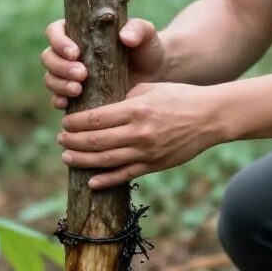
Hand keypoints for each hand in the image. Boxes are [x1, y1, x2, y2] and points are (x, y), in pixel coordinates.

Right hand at [41, 17, 165, 109]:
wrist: (154, 73)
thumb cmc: (146, 48)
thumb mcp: (146, 34)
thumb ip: (138, 29)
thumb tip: (125, 37)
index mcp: (79, 32)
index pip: (54, 31)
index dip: (59, 41)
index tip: (76, 53)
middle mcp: (69, 53)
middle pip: (48, 57)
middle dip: (61, 67)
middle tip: (82, 74)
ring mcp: (70, 74)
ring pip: (50, 78)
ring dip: (59, 84)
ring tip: (78, 89)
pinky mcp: (76, 94)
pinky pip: (57, 98)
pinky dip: (58, 100)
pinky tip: (67, 104)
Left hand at [55, 81, 224, 188]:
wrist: (210, 117)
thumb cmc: (179, 97)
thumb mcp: (150, 89)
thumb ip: (124, 98)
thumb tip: (100, 109)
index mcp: (136, 109)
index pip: (96, 118)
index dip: (76, 123)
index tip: (65, 122)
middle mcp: (139, 132)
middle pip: (96, 140)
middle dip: (73, 141)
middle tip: (60, 139)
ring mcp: (147, 152)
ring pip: (106, 160)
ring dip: (82, 160)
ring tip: (66, 157)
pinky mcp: (155, 165)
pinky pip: (126, 175)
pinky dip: (106, 180)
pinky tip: (91, 182)